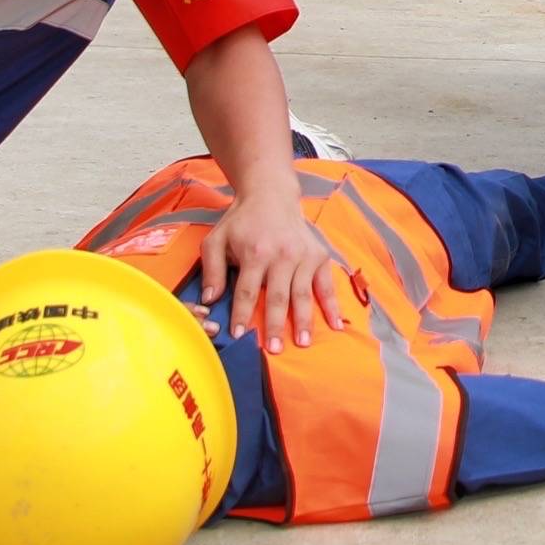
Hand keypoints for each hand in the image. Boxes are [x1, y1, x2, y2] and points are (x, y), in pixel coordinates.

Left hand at [196, 195, 349, 347]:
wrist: (271, 195)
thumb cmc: (240, 222)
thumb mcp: (216, 239)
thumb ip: (211, 270)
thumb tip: (209, 300)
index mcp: (255, 252)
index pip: (247, 291)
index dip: (242, 314)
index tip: (238, 335)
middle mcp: (282, 255)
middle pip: (278, 296)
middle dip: (276, 325)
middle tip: (273, 349)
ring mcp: (303, 255)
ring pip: (303, 293)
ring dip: (303, 320)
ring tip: (303, 343)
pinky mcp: (319, 255)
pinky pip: (326, 284)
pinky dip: (332, 305)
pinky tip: (335, 325)